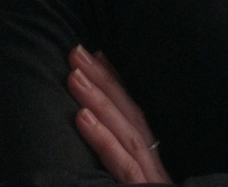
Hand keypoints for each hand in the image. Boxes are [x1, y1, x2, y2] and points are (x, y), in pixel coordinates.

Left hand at [68, 46, 170, 183]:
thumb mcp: (133, 181)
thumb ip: (121, 160)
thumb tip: (91, 120)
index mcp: (150, 161)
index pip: (134, 115)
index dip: (117, 83)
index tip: (97, 55)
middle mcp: (153, 164)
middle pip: (130, 115)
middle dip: (104, 80)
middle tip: (77, 52)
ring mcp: (150, 177)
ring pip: (126, 133)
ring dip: (99, 100)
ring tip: (74, 75)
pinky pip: (123, 165)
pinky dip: (104, 139)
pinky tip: (83, 117)